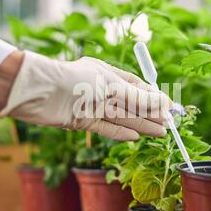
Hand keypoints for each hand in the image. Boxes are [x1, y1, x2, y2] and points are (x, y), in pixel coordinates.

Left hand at [0, 51, 172, 140]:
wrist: (41, 92)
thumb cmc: (76, 81)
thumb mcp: (112, 87)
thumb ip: (138, 98)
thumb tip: (164, 103)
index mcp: (107, 73)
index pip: (136, 86)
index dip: (153, 97)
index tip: (169, 108)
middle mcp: (100, 89)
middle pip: (130, 104)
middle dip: (150, 114)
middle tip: (169, 126)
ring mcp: (91, 106)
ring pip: (121, 117)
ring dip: (140, 125)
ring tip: (159, 133)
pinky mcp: (81, 120)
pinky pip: (105, 127)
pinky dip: (120, 133)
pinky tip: (135, 137)